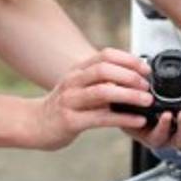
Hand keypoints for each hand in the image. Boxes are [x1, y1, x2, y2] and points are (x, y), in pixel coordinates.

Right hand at [31, 49, 152, 149]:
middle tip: (147, 86)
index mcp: (77, 71)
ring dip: (129, 95)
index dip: (128, 59)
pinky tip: (137, 120)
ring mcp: (70, 101)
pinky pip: (100, 118)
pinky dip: (123, 118)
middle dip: (130, 76)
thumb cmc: (62, 106)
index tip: (146, 69)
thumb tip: (133, 78)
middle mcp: (73, 82)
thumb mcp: (78, 87)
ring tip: (147, 101)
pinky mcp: (70, 121)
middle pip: (104, 70)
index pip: (105, 55)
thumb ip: (100, 81)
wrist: (33, 125)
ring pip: (103, 92)